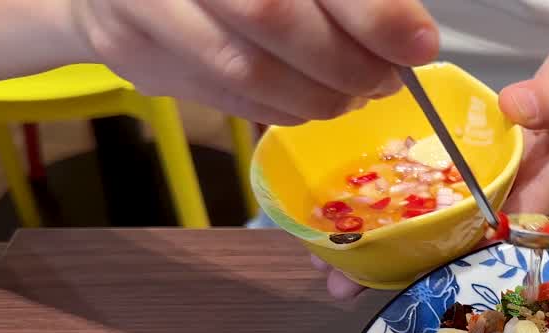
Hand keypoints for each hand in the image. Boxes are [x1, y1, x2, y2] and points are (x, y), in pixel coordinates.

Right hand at [70, 0, 438, 124]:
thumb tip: (411, 39)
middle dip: (346, 62)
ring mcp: (139, 5)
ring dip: (318, 96)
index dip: (370, 13)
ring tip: (353, 92)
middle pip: (271, 17)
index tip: (417, 44)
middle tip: (386, 78)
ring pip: (245, 72)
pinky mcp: (130, 53)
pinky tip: (307, 96)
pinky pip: (222, 99)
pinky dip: (279, 107)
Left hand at [314, 43, 548, 299]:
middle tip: (343, 287)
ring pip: (432, 236)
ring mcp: (480, 201)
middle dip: (400, 269)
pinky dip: (389, 222)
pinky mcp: (463, 188)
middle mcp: (503, 205)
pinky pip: (426, 210)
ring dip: (383, 256)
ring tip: (329, 275)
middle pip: (451, 248)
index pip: (495, 228)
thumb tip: (516, 107)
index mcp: (536, 188)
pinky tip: (344, 232)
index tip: (411, 266)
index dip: (453, 250)